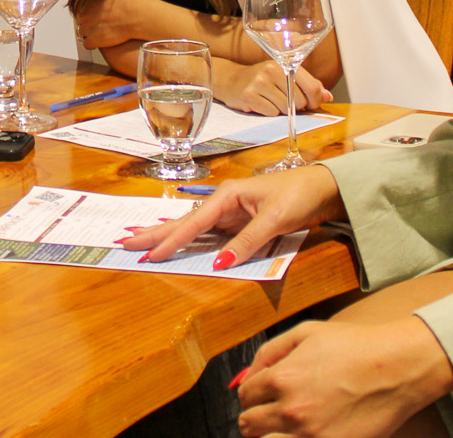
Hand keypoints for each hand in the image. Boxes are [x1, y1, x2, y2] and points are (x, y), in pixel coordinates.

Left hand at [73, 0, 149, 48]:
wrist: (137, 15)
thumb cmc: (132, 0)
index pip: (79, 3)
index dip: (88, 8)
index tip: (96, 10)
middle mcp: (84, 11)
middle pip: (79, 17)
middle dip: (88, 19)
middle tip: (100, 20)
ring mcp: (87, 26)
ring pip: (81, 31)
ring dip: (89, 32)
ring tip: (100, 31)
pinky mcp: (93, 40)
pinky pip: (87, 44)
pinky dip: (93, 44)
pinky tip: (101, 41)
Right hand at [122, 166, 342, 265]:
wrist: (324, 188)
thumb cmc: (299, 194)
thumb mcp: (274, 218)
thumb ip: (247, 241)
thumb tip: (220, 264)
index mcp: (227, 195)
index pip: (194, 223)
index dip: (172, 240)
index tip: (151, 254)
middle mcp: (224, 203)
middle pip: (185, 222)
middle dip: (156, 233)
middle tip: (128, 243)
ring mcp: (231, 213)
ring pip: (194, 229)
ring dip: (169, 236)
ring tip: (142, 241)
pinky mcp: (240, 223)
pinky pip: (211, 235)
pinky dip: (191, 240)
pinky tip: (178, 243)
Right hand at [212, 62, 331, 115]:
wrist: (231, 80)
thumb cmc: (262, 79)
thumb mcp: (285, 76)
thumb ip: (308, 85)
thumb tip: (327, 97)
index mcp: (285, 64)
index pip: (312, 87)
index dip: (315, 101)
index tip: (310, 104)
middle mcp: (272, 70)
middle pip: (300, 101)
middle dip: (296, 106)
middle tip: (284, 100)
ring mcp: (259, 83)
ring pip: (285, 109)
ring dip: (281, 110)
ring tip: (271, 101)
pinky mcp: (249, 96)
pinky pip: (271, 113)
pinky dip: (268, 113)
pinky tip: (261, 104)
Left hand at [236, 316, 452, 437]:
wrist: (398, 368)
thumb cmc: (355, 346)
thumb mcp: (306, 332)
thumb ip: (270, 351)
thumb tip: (249, 374)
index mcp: (282, 378)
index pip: (245, 395)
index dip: (252, 393)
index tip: (262, 394)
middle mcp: (292, 410)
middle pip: (249, 425)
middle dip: (255, 417)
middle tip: (267, 413)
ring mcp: (311, 436)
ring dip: (269, 435)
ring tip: (281, 428)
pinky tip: (303, 433)